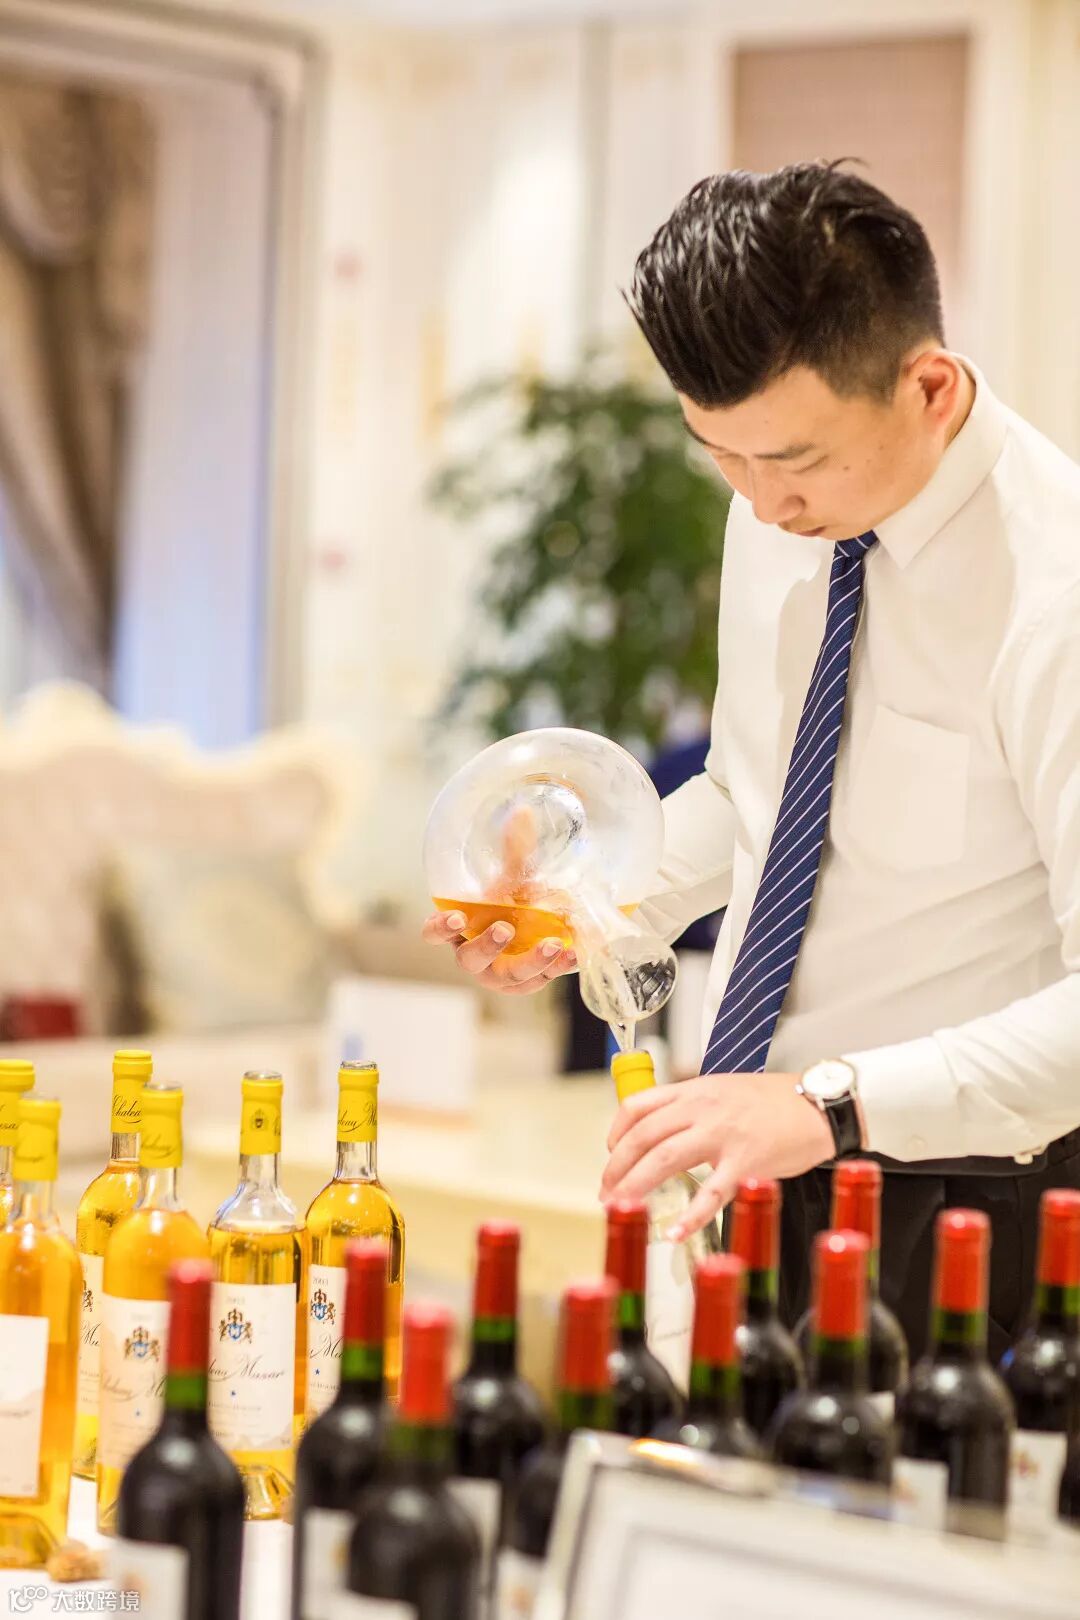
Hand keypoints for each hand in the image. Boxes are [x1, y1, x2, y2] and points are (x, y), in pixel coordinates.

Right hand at [422, 801, 578, 994]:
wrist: (539, 926)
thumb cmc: (510, 902)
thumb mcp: (512, 876)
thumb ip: (515, 850)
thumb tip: (524, 811)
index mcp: (459, 929)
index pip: (434, 933)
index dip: (440, 928)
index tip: (456, 917)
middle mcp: (473, 955)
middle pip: (470, 960)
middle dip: (487, 946)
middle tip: (504, 929)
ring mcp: (499, 974)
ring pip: (507, 976)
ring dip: (529, 962)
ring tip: (552, 945)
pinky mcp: (525, 983)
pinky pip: (538, 980)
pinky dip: (555, 968)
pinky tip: (570, 953)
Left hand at [600, 1072, 833, 1239]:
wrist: (819, 1104)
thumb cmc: (775, 1101)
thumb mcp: (724, 1089)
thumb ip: (694, 1106)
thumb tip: (664, 1129)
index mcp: (695, 1091)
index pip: (639, 1106)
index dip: (616, 1133)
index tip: (611, 1154)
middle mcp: (702, 1109)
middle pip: (644, 1137)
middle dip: (617, 1168)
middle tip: (607, 1193)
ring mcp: (723, 1135)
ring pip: (665, 1159)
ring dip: (636, 1187)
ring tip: (622, 1209)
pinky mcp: (746, 1162)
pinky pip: (711, 1192)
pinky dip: (690, 1216)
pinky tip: (674, 1232)